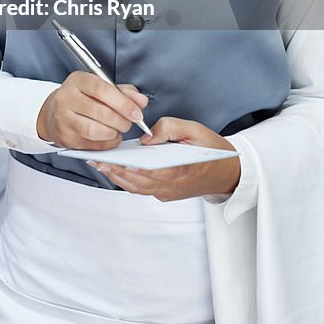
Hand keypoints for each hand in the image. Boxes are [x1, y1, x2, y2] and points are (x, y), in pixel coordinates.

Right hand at [36, 72, 148, 149]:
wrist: (54, 112)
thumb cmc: (83, 98)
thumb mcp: (101, 87)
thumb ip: (124, 92)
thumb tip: (141, 101)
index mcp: (77, 80)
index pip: (101, 89)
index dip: (123, 102)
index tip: (137, 113)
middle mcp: (66, 98)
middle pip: (100, 111)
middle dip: (121, 120)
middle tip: (130, 123)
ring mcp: (63, 119)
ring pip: (94, 130)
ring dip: (113, 133)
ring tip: (118, 129)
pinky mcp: (65, 137)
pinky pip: (91, 145)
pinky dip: (106, 143)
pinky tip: (110, 137)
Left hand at [91, 117, 240, 199]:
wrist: (227, 173)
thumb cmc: (211, 149)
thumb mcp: (194, 129)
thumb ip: (169, 128)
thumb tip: (146, 137)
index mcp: (181, 169)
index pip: (149, 170)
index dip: (128, 167)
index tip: (110, 160)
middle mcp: (172, 185)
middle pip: (138, 181)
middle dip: (115, 170)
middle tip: (95, 159)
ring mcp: (168, 193)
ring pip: (137, 187)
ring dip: (117, 176)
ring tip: (99, 163)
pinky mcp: (166, 194)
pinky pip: (142, 189)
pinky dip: (127, 180)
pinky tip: (115, 168)